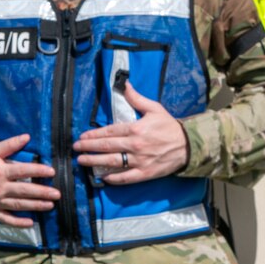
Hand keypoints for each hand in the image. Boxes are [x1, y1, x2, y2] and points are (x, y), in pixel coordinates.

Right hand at [0, 134, 57, 226]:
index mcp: (0, 171)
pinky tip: (30, 223)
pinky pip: (7, 220)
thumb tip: (27, 137)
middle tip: (57, 194)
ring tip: (50, 205)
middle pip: (24, 190)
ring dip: (36, 206)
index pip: (23, 170)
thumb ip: (10, 144)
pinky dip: (18, 223)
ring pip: (19, 205)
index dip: (38, 170)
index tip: (52, 172)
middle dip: (42, 192)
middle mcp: (0, 188)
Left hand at [73, 82, 189, 183]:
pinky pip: (126, 177)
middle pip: (107, 147)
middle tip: (76, 149)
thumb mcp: (154, 108)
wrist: (188, 145)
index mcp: (136, 129)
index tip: (83, 137)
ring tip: (82, 161)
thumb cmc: (169, 126)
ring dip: (95, 162)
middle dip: (89, 148)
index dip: (94, 135)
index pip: (109, 131)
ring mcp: (140, 161)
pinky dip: (113, 178)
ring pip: (112, 162)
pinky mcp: (145, 173)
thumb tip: (124, 84)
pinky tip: (102, 177)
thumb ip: (136, 98)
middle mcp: (135, 145)